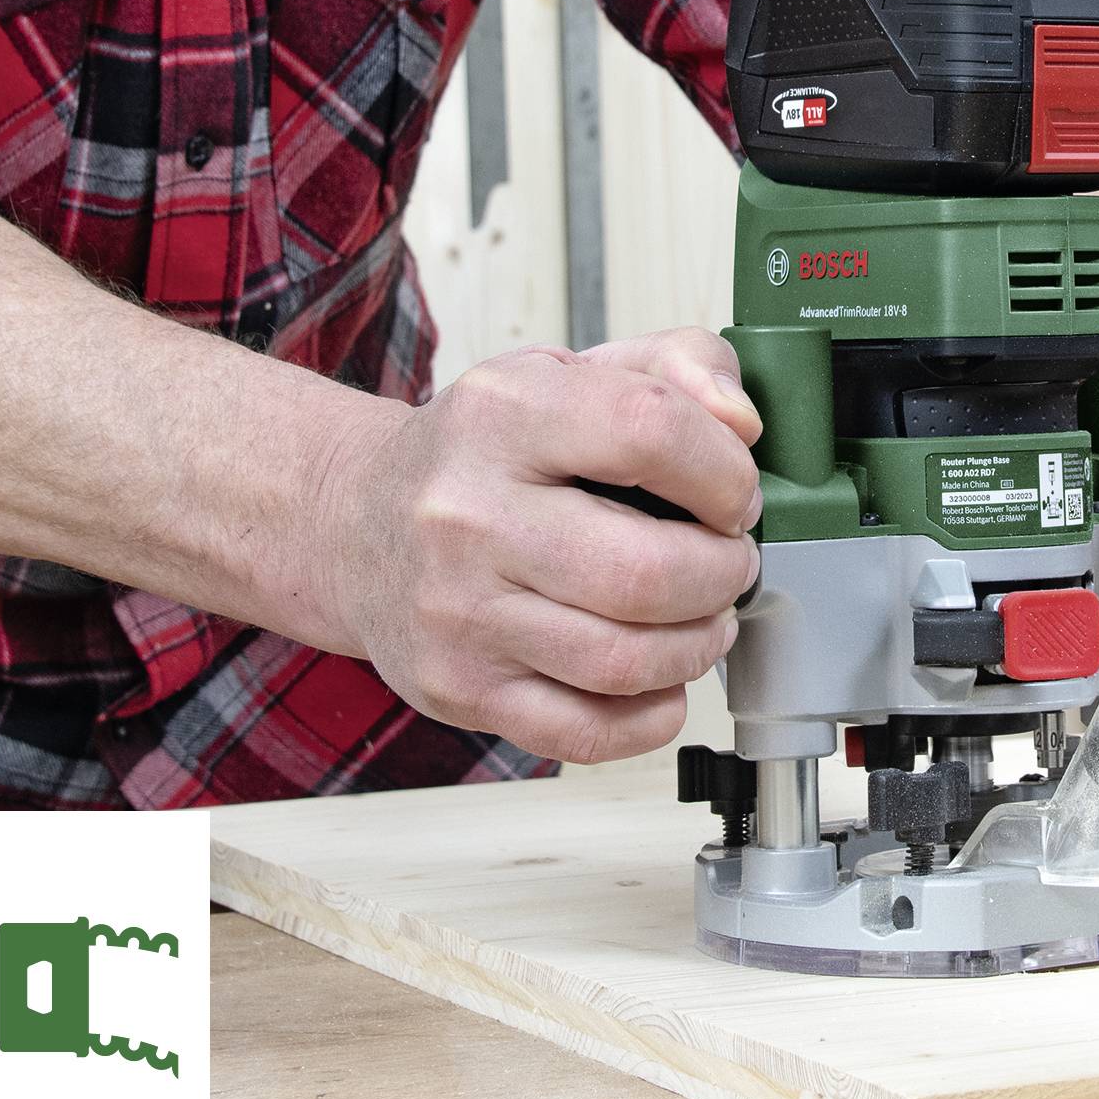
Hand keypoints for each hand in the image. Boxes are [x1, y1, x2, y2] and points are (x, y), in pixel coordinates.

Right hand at [308, 329, 764, 762]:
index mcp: (504, 416)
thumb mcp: (576, 371)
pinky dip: (652, 714)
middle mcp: (468, 516)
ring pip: (627, 661)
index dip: (725, 474)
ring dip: (699, 644)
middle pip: (648, 571)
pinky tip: (659, 676)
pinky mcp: (459, 689)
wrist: (356, 525)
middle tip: (727, 563)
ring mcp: (458, 613)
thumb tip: (741, 424)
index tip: (734, 495)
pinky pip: (588, 732)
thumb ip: (682, 365)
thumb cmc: (485, 454)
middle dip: (724, 574)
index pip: (651, 433)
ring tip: (701, 615)